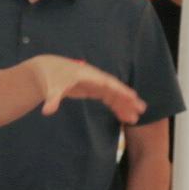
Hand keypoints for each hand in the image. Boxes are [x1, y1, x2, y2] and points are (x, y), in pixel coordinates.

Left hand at [28, 56, 146, 124]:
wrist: (48, 71)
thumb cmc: (51, 78)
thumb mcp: (51, 88)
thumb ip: (52, 99)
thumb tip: (47, 111)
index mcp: (88, 76)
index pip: (107, 83)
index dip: (120, 90)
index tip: (132, 97)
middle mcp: (95, 79)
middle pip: (115, 88)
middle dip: (128, 99)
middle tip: (141, 109)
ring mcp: (96, 84)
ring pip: (114, 95)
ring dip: (124, 105)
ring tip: (135, 118)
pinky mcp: (94, 90)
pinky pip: (109, 98)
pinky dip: (116, 107)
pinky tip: (124, 116)